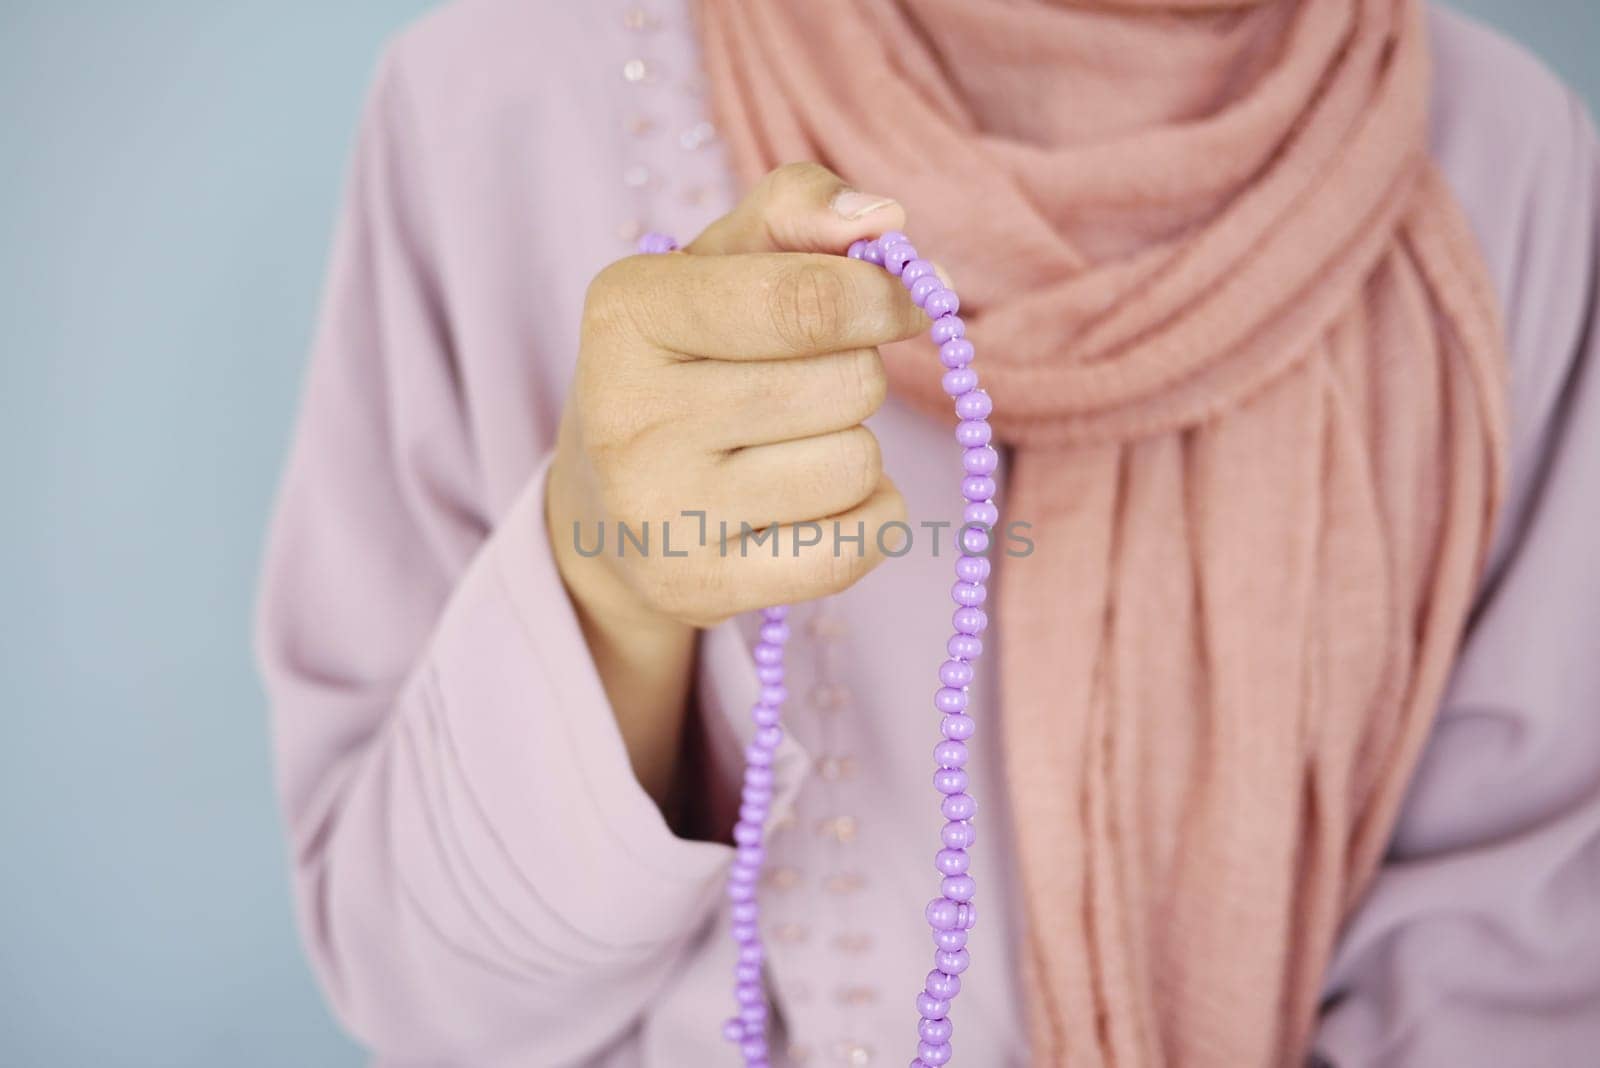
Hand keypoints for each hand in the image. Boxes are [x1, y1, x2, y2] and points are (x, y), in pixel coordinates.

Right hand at [546, 163, 923, 801]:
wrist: (604, 506)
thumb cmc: (687, 358)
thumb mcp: (719, 262)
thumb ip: (797, 209)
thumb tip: (886, 217)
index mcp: (627, 310)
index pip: (805, 300)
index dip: (884, 298)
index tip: (906, 303)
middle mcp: (627, 413)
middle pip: (848, 383)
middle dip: (856, 375)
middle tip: (806, 388)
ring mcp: (657, 511)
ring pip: (856, 464)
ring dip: (855, 449)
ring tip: (795, 447)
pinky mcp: (697, 587)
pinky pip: (855, 545)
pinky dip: (869, 519)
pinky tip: (818, 506)